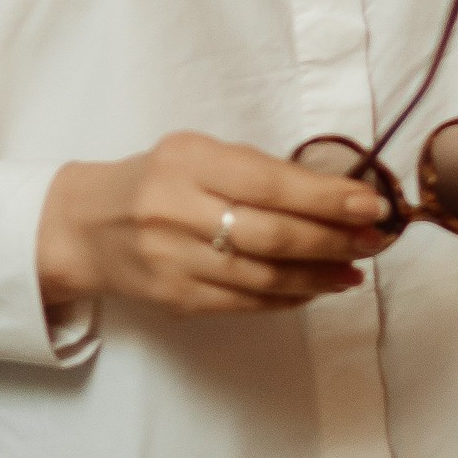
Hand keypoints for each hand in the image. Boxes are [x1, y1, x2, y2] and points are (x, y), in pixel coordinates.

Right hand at [37, 133, 390, 317]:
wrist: (84, 227)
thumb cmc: (156, 180)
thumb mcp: (197, 154)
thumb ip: (256, 171)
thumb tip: (335, 194)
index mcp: (188, 161)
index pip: (270, 183)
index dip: (326, 197)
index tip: (370, 204)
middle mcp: (177, 210)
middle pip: (272, 235)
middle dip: (333, 240)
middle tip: (373, 241)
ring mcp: (175, 260)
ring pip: (264, 276)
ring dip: (319, 276)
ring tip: (352, 269)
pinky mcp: (177, 299)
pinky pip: (247, 302)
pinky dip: (289, 297)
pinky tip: (314, 288)